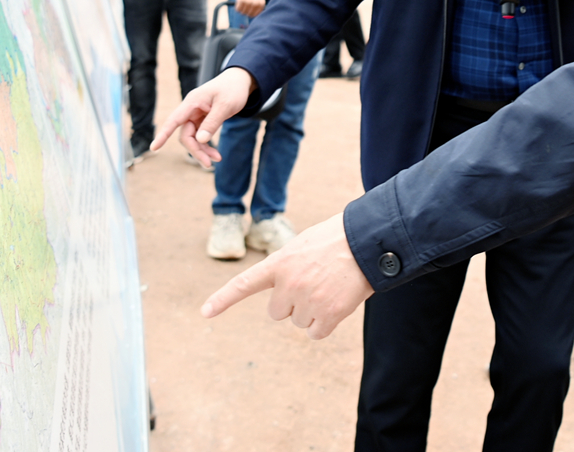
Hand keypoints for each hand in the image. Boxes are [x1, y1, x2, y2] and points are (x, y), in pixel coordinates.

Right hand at [151, 67, 255, 164]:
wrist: (240, 81)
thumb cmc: (232, 89)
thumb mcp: (226, 105)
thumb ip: (213, 122)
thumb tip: (200, 140)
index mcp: (192, 102)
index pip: (174, 120)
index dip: (163, 134)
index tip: (154, 148)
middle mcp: (191, 110)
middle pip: (186, 135)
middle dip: (196, 150)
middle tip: (209, 164)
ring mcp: (196, 116)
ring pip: (193, 138)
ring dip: (202, 151)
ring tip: (217, 159)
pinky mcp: (202, 120)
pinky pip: (200, 137)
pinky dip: (207, 146)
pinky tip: (216, 154)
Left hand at [201, 213, 372, 338]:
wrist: (368, 242)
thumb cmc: (338, 239)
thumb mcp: (304, 244)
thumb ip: (288, 265)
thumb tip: (285, 290)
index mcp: (280, 262)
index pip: (244, 283)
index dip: (223, 299)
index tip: (205, 313)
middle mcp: (289, 284)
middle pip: (278, 312)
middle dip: (292, 303)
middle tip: (314, 283)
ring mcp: (308, 300)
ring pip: (299, 322)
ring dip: (312, 311)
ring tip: (330, 287)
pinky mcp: (328, 315)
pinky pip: (316, 333)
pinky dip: (325, 325)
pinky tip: (337, 304)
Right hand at [234, 0, 265, 17]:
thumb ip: (257, 7)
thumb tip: (252, 16)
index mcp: (261, 3)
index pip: (255, 15)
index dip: (250, 14)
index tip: (248, 11)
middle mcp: (256, 3)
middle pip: (249, 14)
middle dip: (245, 12)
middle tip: (244, 7)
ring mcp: (249, 2)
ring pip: (243, 12)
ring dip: (241, 10)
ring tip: (241, 4)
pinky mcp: (242, 0)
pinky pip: (238, 9)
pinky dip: (237, 7)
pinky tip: (238, 3)